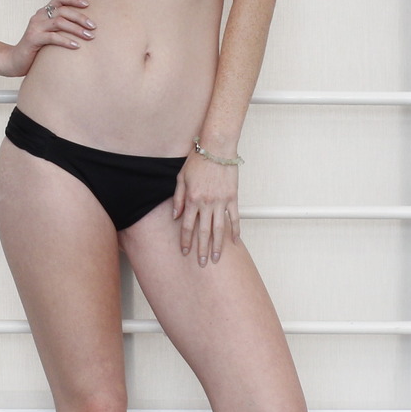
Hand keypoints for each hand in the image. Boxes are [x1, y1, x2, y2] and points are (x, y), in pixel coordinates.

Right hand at [0, 0, 93, 76]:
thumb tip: (84, 26)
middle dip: (80, 18)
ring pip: (59, 22)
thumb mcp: (49, 34)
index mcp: (43, 13)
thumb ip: (60, 27)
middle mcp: (39, 16)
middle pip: (63, 11)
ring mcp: (35, 27)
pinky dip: (66, 41)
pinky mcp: (33, 39)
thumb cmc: (36, 49)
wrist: (14, 61)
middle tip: (93, 27)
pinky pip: (52, 37)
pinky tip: (76, 46)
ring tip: (89, 37)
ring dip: (76, 29)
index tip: (88, 4)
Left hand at [172, 150, 239, 265]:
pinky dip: (235, 230)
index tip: (185, 252)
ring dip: (218, 245)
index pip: (187, 226)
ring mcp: (221, 201)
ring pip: (219, 228)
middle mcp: (206, 203)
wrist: (217, 147)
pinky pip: (234, 217)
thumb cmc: (198, 160)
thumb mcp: (181, 178)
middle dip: (201, 249)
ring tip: (217, 258)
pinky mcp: (232, 197)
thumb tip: (175, 216)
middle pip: (203, 232)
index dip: (186, 241)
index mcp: (192, 199)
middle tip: (202, 263)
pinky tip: (235, 242)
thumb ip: (178, 198)